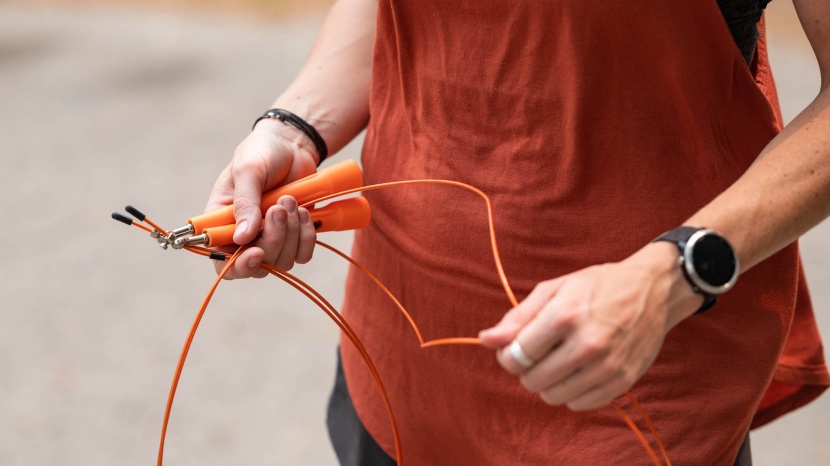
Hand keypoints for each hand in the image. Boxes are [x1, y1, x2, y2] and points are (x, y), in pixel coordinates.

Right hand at [205, 119, 319, 278]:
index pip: (222, 260)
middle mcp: (245, 235)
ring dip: (291, 234)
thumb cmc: (262, 152)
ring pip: (282, 261)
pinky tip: (304, 213)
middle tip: (279, 207)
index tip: (256, 252)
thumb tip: (242, 238)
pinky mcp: (295, 236)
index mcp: (222, 221)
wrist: (293, 144)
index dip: (238, 265)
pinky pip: (303, 253)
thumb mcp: (248, 170)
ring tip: (291, 202)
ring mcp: (271, 237)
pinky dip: (307, 236)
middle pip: (258, 264)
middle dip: (273, 239)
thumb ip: (244, 203)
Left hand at [479, 242, 702, 410]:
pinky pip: (579, 404)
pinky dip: (571, 392)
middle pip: (533, 379)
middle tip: (538, 354)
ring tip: (557, 361)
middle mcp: (587, 344)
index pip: (517, 355)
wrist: (652, 290)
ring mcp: (607, 366)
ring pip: (554, 396)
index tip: (512, 350)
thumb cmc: (597, 286)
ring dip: (547, 383)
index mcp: (565, 315)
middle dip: (527, 370)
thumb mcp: (555, 289)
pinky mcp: (622, 381)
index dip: (507, 356)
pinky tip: (577, 371)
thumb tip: (486, 339)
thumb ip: (518, 317)